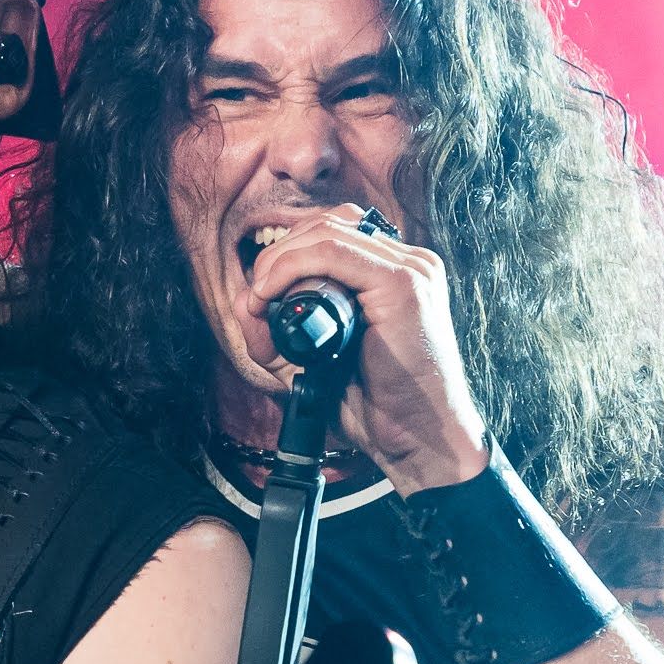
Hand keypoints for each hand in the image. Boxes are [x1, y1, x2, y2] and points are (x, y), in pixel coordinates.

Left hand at [246, 202, 490, 493]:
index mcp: (395, 274)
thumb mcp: (314, 361)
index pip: (332, 233)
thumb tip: (245, 300)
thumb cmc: (376, 406)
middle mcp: (408, 262)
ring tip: (260, 300)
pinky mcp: (404, 284)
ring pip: (327, 231)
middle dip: (277, 256)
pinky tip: (271, 293)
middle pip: (326, 224)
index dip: (285, 255)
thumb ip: (278, 332)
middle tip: (255, 301)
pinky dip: (292, 266)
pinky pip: (334, 251)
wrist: (418, 440)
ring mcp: (411, 269)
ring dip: (279, 261)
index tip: (258, 298)